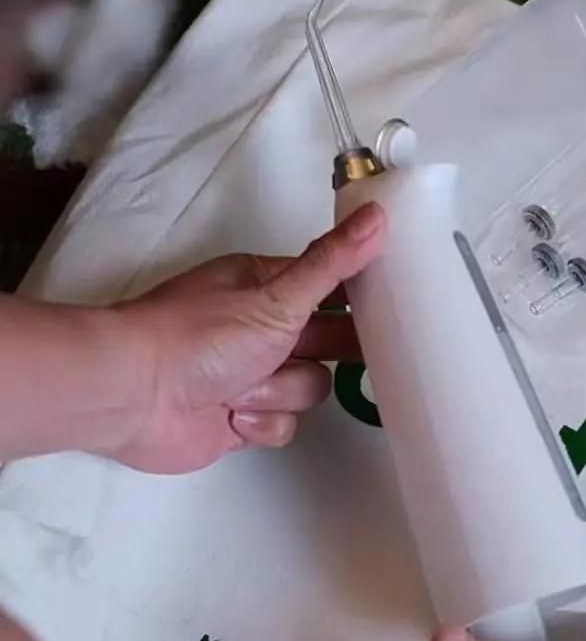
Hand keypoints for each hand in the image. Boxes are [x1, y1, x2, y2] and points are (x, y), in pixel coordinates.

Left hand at [109, 203, 383, 472]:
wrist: (134, 395)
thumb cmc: (200, 336)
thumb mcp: (277, 296)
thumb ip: (332, 263)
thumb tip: (377, 215)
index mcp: (266, 287)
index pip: (331, 287)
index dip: (361, 300)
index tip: (397, 309)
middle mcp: (261, 328)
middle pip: (328, 342)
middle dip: (331, 353)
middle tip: (367, 358)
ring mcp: (252, 374)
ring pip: (309, 388)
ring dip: (281, 392)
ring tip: (244, 389)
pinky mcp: (242, 417)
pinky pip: (284, 424)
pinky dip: (262, 422)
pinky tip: (233, 415)